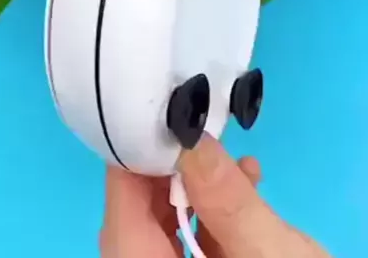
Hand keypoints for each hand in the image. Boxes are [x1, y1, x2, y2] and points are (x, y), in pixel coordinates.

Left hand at [100, 134, 330, 256]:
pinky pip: (191, 245)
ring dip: (196, 192)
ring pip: (167, 230)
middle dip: (169, 175)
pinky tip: (246, 188)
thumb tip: (192, 141)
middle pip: (139, 222)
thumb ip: (228, 203)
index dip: (131, 164)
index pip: (121, 217)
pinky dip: (213, 217)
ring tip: (232, 165)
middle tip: (197, 140)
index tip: (153, 123)